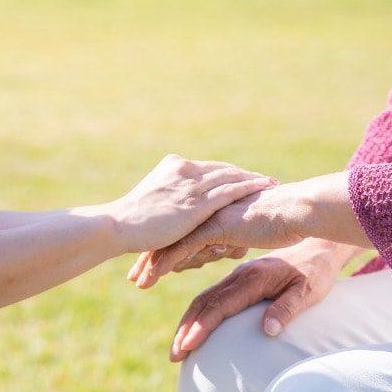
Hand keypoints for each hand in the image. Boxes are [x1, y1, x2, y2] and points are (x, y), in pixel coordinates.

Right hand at [111, 154, 276, 253]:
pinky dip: (249, 187)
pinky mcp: (196, 202)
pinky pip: (230, 190)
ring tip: (273, 184)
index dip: (230, 173)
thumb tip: (178, 210)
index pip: (210, 168)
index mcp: (174, 166)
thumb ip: (169, 199)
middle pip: (224, 170)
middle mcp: (185, 169)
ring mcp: (191, 184)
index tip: (246, 177)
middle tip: (267, 180)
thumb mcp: (152, 202)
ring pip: (231, 177)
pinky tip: (265, 189)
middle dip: (246, 175)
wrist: (118, 225)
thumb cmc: (131, 222)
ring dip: (254, 180)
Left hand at [128, 184, 305, 288]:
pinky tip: (153, 275)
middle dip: (150, 255)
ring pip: (172, 240)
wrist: (299, 210)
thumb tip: (225, 244)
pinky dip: (166, 260)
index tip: (147, 263)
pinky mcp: (216, 226)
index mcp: (213, 210)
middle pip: (170, 234)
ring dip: (152, 262)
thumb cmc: (284, 221)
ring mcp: (210, 216)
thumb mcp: (251, 230)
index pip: (180, 228)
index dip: (163, 245)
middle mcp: (207, 211)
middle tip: (133, 276)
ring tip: (138, 281)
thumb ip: (233, 236)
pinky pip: (184, 245)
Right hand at [165, 239, 358, 361]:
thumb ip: (287, 308)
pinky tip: (194, 327)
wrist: (320, 246)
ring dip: (188, 322)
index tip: (188, 346)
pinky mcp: (240, 278)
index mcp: (254, 278)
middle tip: (175, 355)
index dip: (202, 327)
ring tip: (179, 347)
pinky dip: (199, 312)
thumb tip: (268, 332)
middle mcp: (241, 274)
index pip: (220, 305)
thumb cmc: (316, 272)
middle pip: (204, 302)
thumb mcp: (309, 291)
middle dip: (187, 328)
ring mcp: (238, 275)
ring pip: (205, 298)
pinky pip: (213, 295)